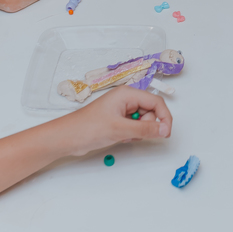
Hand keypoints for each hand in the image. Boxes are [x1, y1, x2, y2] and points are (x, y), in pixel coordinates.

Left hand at [57, 87, 172, 157]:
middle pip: (151, 111)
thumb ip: (144, 129)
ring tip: (124, 136)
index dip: (164, 117)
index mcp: (127, 93)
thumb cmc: (88, 128)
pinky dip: (132, 134)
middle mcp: (126, 99)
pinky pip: (134, 126)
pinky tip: (120, 138)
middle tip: (135, 134)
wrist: (67, 138)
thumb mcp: (119, 129)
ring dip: (139, 131)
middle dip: (148, 125)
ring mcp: (121, 110)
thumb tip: (164, 130)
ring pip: (143, 120)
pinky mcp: (117, 120)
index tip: (165, 133)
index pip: (156, 102)